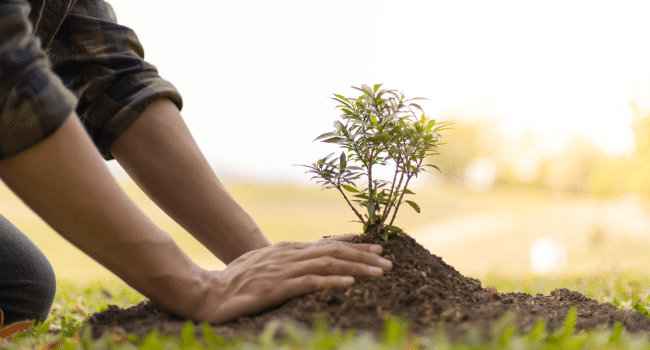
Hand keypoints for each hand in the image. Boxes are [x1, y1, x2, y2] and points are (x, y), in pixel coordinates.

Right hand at [193, 234, 392, 323]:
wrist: (208, 293)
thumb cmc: (236, 282)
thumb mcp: (264, 266)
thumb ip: (286, 262)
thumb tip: (308, 263)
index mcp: (287, 250)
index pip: (327, 245)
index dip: (354, 246)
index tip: (377, 249)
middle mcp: (288, 255)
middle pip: (334, 251)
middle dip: (364, 256)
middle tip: (388, 261)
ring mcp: (283, 270)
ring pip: (328, 263)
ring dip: (357, 267)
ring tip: (381, 272)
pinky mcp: (277, 288)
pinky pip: (310, 282)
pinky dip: (332, 281)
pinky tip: (350, 284)